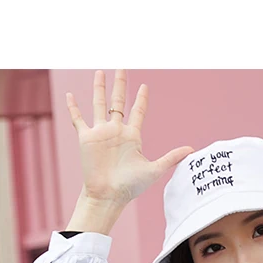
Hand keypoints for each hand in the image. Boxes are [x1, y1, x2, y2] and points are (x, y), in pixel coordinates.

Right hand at [66, 69, 194, 209]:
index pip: (137, 112)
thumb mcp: (154, 169)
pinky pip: (78, 119)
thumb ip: (171, 157)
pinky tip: (70, 94)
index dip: (140, 99)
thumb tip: (192, 150)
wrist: (108, 195)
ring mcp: (101, 133)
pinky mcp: (86, 138)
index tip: (144, 86)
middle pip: (118, 102)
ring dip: (99, 88)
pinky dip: (73, 107)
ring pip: (99, 104)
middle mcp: (116, 131)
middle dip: (120, 85)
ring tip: (100, 72)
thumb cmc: (130, 186)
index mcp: (132, 136)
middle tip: (122, 67)